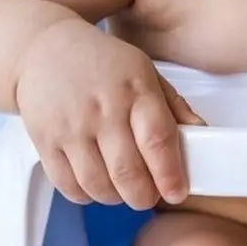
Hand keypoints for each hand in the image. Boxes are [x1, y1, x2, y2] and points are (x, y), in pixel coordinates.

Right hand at [15, 20, 204, 208]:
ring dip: (116, 198)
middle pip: (128, 172)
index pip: (158, 141)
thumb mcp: (145, 72)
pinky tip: (95, 183)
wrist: (44, 47)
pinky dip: (86, 195)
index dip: (170, 175)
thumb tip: (202, 135)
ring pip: (98, 185)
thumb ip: (174, 107)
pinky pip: (68, 185)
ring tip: (123, 189)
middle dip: (144, 196)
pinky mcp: (45, 140)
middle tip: (149, 195)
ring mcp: (71, 126)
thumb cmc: (102, 62)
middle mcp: (103, 109)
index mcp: (135, 90)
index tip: (177, 192)